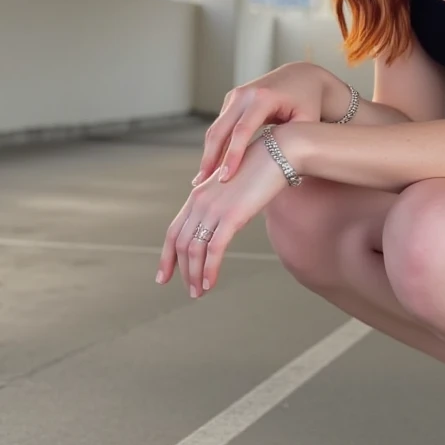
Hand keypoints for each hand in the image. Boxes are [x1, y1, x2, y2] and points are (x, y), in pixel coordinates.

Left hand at [157, 131, 298, 296]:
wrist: (280, 152)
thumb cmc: (261, 167)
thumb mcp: (233, 185)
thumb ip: (220, 200)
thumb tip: (215, 214)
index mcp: (198, 194)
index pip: (174, 230)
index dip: (166, 256)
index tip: (164, 275)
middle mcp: (200, 200)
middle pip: (180, 243)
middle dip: (180, 270)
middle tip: (189, 290)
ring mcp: (214, 208)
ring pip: (194, 249)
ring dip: (195, 274)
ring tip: (199, 292)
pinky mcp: (232, 215)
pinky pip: (214, 249)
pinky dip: (209, 269)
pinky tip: (210, 283)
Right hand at [192, 63, 327, 187]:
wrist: (301, 76)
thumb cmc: (308, 102)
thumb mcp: (307, 121)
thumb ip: (295, 143)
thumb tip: (284, 175)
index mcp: (264, 97)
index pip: (242, 131)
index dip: (232, 155)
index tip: (225, 178)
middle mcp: (245, 94)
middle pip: (220, 130)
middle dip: (210, 158)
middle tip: (202, 185)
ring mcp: (235, 96)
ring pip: (215, 129)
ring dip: (208, 155)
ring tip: (202, 181)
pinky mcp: (231, 101)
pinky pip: (220, 127)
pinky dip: (214, 147)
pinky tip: (212, 167)